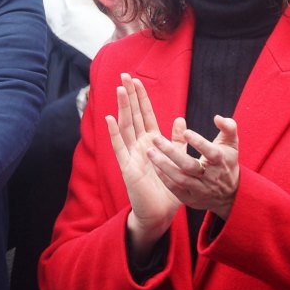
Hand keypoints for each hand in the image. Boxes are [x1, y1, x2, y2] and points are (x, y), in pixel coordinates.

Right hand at [105, 74, 182, 255]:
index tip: (137, 79)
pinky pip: (120, 148)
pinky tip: (109, 118)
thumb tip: (180, 118)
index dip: (141, 98)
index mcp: (152, 143)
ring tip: (120, 90)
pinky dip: (114, 134)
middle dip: (130, 96)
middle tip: (124, 76)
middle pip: (134, 116)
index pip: (145, 115)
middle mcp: (140, 146)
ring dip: (122, 108)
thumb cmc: (167, 189)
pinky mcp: (127, 168)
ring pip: (125, 127)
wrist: (160, 213)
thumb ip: (178, 141)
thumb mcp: (179, 161)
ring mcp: (132, 155)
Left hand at [148, 114, 241, 219]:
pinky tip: (154, 165)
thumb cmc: (226, 162)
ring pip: (180, 178)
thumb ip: (228, 127)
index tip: (185, 132)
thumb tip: (217, 117)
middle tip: (156, 138)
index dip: (199, 143)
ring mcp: (200, 189)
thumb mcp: (231, 144)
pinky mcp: (190, 198)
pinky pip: (175, 189)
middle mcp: (211, 177)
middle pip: (190, 166)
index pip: (211, 153)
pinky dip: (164, 177)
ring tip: (149, 151)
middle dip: (172, 152)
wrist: (230, 195)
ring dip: (163, 165)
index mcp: (221, 161)